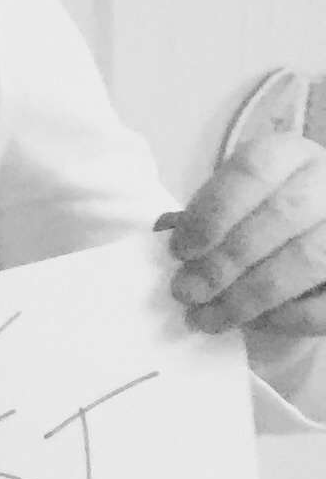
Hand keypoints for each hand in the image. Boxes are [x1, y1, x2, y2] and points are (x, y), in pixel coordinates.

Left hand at [167, 131, 325, 338]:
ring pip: (308, 259)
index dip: (213, 211)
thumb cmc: (256, 217)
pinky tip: (253, 323)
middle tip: (186, 292)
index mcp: (290, 155)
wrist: (309, 235)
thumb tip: (169, 236)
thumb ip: (204, 216)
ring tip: (207, 317)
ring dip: (250, 295)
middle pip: (281, 216)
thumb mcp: (231, 203)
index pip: (252, 171)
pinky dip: (289, 316)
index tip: (180, 251)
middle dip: (225, 260)